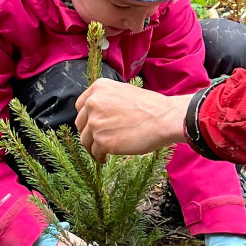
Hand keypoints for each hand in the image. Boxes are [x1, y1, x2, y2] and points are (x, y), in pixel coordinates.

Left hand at [75, 78, 190, 160]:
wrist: (165, 119)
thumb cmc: (151, 107)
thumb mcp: (124, 92)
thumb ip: (107, 100)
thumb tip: (98, 114)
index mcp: (98, 88)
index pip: (81, 106)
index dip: (87, 118)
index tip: (92, 125)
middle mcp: (93, 103)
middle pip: (80, 124)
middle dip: (89, 132)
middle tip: (100, 139)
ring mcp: (96, 123)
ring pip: (85, 140)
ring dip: (93, 146)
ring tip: (103, 151)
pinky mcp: (102, 141)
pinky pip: (94, 152)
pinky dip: (99, 157)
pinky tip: (106, 157)